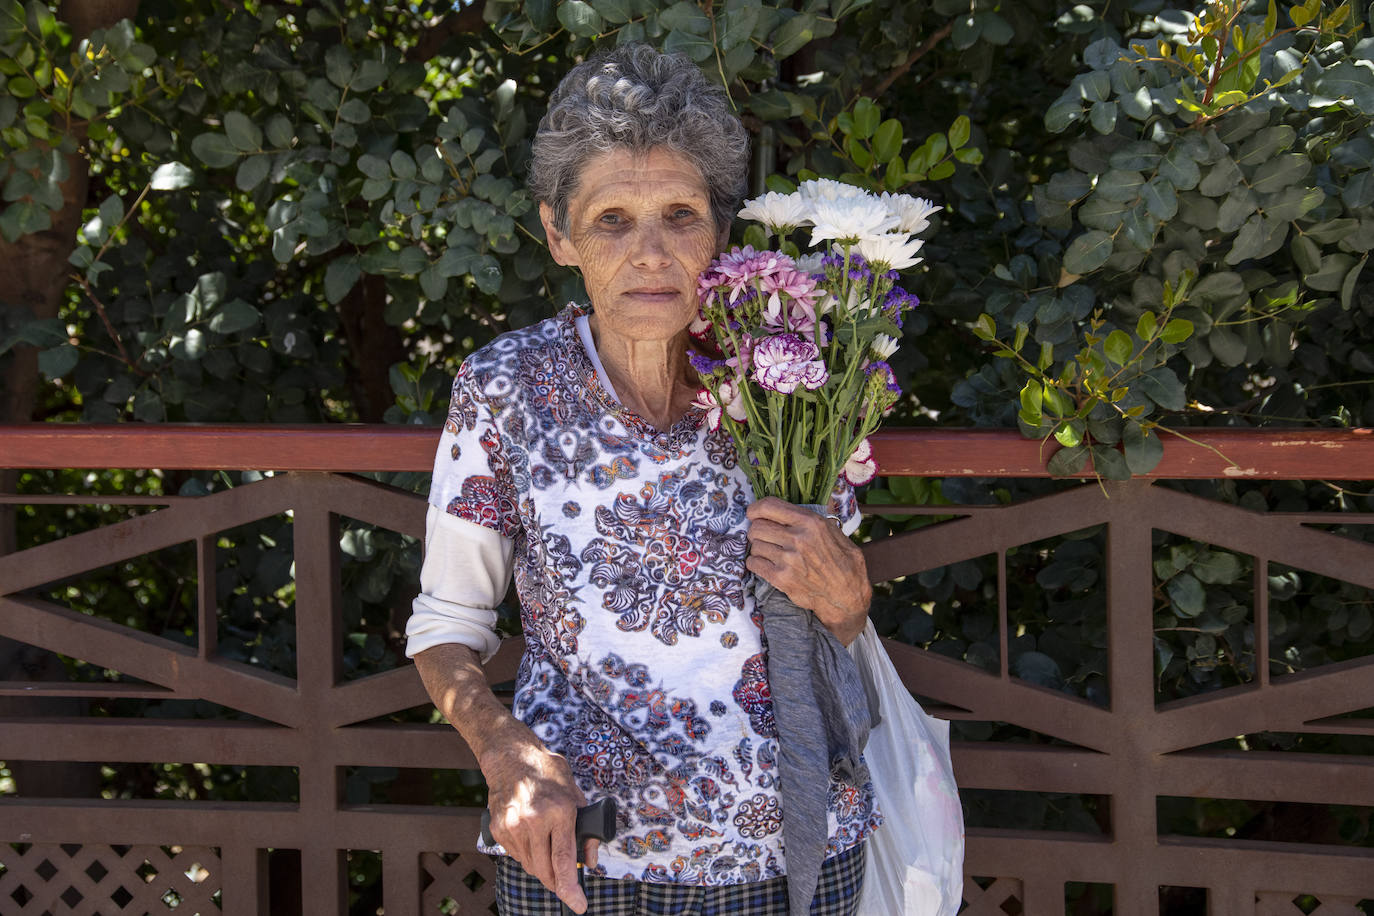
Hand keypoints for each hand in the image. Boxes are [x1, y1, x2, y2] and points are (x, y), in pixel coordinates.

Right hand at [480, 723, 597, 913]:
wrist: (510, 758)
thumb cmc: (547, 773)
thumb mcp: (575, 794)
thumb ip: (586, 828)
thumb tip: (589, 861)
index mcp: (558, 811)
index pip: (564, 860)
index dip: (571, 888)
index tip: (578, 905)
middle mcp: (533, 821)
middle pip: (546, 871)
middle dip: (558, 883)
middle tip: (566, 884)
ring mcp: (513, 827)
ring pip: (531, 867)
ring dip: (543, 868)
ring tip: (548, 849)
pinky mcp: (499, 830)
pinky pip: (517, 856)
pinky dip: (528, 856)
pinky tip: (532, 839)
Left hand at [745, 496, 871, 645]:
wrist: (847, 595)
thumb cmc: (844, 562)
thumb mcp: (835, 531)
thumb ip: (815, 517)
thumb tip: (798, 503)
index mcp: (811, 522)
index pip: (769, 507)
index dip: (755, 509)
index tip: (752, 513)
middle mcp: (798, 538)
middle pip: (757, 527)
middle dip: (757, 530)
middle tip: (764, 536)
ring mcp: (788, 559)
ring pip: (755, 546)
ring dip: (759, 548)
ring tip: (771, 551)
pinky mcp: (781, 578)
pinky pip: (754, 563)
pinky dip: (756, 563)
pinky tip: (767, 564)